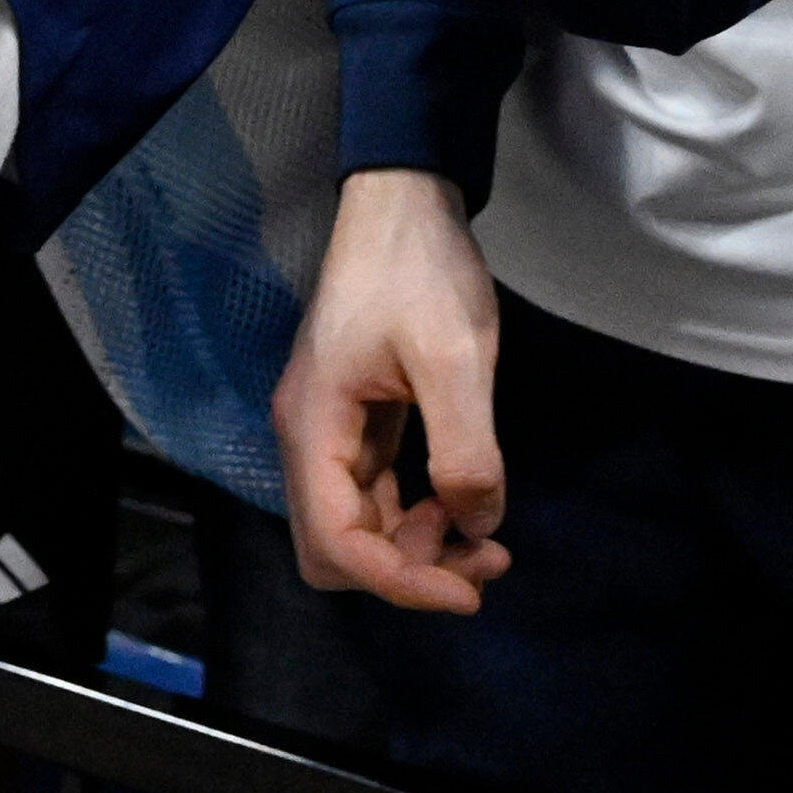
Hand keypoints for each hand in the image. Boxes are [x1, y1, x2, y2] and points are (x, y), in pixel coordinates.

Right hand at [271, 168, 508, 613]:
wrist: (401, 202)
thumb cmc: (420, 270)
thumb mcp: (455, 356)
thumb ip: (465, 449)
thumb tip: (476, 525)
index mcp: (315, 426)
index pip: (336, 543)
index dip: (400, 583)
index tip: (469, 590)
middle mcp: (307, 438)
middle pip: (334, 549)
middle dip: (405, 572)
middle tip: (482, 561)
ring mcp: (328, 430)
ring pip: (354, 527)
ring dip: (414, 549)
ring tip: (485, 537)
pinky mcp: (353, 420)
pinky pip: (371, 494)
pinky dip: (412, 516)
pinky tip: (459, 502)